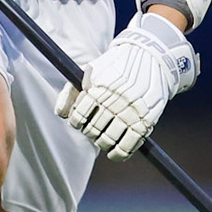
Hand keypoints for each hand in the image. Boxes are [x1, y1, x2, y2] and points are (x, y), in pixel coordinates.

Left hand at [54, 12, 198, 159]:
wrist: (151, 57)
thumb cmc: (115, 66)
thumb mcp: (90, 71)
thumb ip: (71, 91)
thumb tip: (61, 114)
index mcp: (99, 88)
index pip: (79, 115)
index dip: (76, 121)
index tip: (79, 121)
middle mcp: (115, 100)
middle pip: (92, 130)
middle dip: (89, 131)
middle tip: (92, 128)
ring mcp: (131, 112)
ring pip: (108, 139)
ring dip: (102, 143)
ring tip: (102, 139)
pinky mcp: (146, 121)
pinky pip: (129, 145)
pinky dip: (118, 154)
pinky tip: (113, 153)